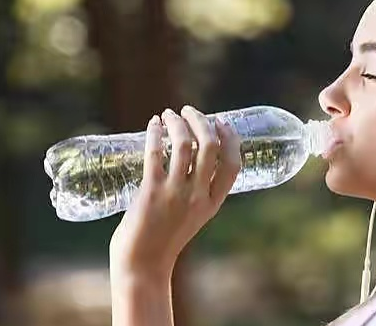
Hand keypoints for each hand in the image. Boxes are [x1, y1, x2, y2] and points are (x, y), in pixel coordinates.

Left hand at [109, 106, 241, 280]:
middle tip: (190, 111)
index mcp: (212, 203)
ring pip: (184, 145)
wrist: (143, 264)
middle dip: (202, 121)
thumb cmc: (164, 239)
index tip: (221, 122)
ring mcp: (175, 193)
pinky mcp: (150, 192)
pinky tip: (154, 124)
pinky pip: (155, 153)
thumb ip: (197, 192)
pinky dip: (155, 133)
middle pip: (210, 147)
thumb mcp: (193, 216)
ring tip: (170, 114)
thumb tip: (190, 157)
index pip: (232, 164)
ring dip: (178, 122)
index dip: (230, 138)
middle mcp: (198, 196)